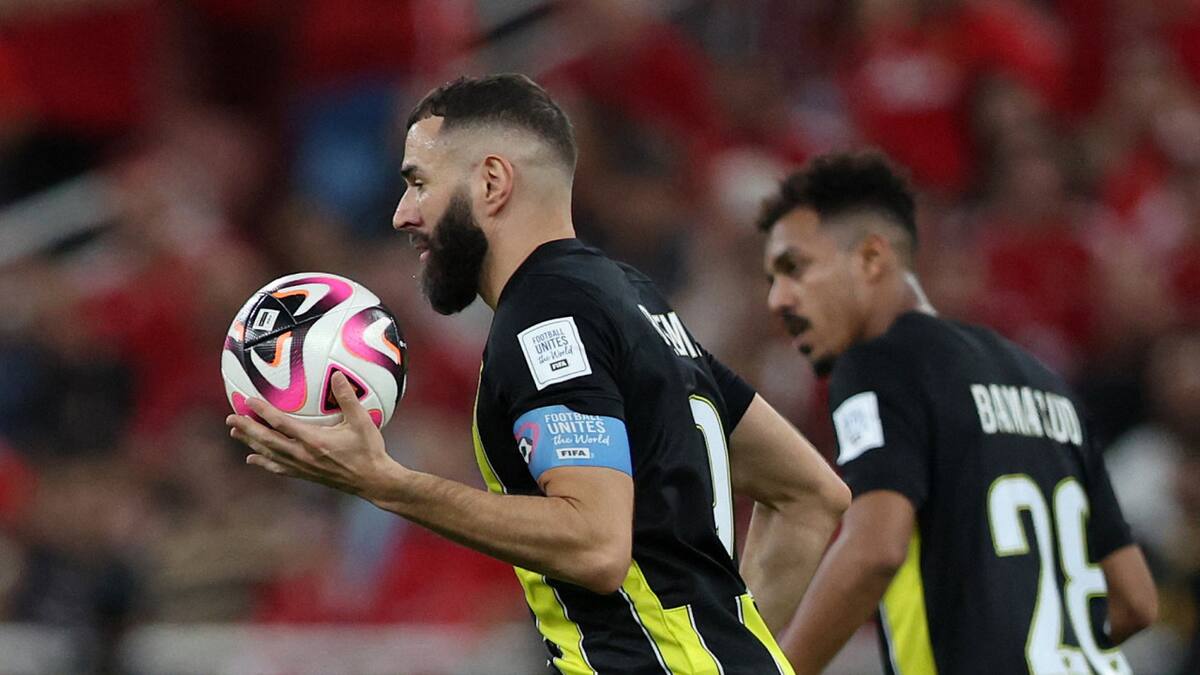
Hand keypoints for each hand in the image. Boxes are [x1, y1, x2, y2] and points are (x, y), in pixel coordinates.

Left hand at [227, 371, 401, 498]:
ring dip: (251, 443)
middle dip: (247, 428)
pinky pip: (279, 468)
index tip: (249, 400)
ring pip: (270, 454)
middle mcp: (303, 455)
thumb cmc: (369, 450)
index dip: (263, 412)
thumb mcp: (362, 422)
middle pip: (268, 440)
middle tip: (230, 418)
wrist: (373, 481)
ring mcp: (303, 467)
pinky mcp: (306, 475)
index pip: (281, 424)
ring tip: (235, 433)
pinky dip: (264, 462)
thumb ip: (348, 398)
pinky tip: (253, 459)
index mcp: (314, 441)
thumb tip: (337, 374)